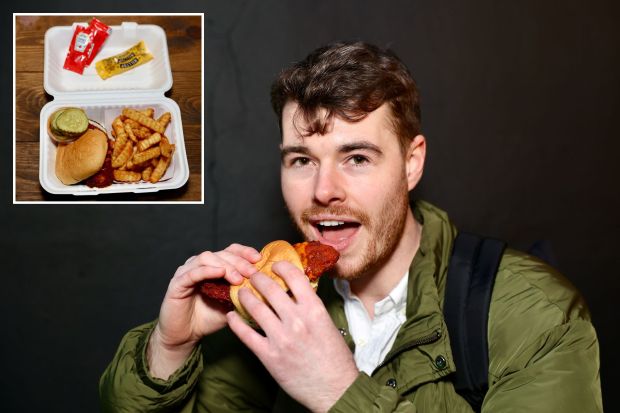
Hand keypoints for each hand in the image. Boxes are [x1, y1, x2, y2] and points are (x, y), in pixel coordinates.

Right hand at [147, 243, 260, 378]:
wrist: (185, 336)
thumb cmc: (208, 319)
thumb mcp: (232, 305)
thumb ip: (245, 295)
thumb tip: (268, 291)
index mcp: (214, 266)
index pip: (231, 251)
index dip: (245, 252)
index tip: (259, 259)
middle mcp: (200, 265)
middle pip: (222, 253)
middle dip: (239, 261)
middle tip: (252, 272)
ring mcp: (187, 272)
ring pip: (207, 258)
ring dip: (226, 266)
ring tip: (238, 278)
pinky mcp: (177, 283)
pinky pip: (192, 272)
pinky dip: (207, 270)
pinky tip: (219, 272)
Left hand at [227, 261, 358, 412]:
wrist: (334, 389)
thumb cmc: (335, 359)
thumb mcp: (327, 324)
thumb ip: (311, 308)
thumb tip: (297, 292)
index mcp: (314, 310)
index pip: (294, 277)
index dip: (281, 267)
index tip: (274, 265)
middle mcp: (296, 320)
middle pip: (270, 289)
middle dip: (257, 278)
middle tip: (251, 275)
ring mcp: (281, 338)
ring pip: (255, 308)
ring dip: (244, 296)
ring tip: (240, 292)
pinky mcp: (269, 356)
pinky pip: (246, 334)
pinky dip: (236, 322)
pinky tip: (232, 316)